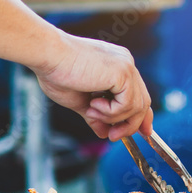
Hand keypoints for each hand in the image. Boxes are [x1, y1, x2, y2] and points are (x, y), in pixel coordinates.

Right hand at [31, 33, 153, 141]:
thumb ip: (96, 115)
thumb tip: (104, 132)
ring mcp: (126, 67)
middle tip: (112, 136)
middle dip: (130, 125)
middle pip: (143, 103)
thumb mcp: (80, 101)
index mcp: (117, 67)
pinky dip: (111, 112)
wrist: (48, 56)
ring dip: (113, 118)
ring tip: (91, 111)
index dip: (141, 116)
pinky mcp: (123, 73)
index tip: (141, 133)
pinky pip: (128, 104)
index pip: (139, 95)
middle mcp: (126, 64)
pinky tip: (93, 104)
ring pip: (137, 106)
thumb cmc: (57, 73)